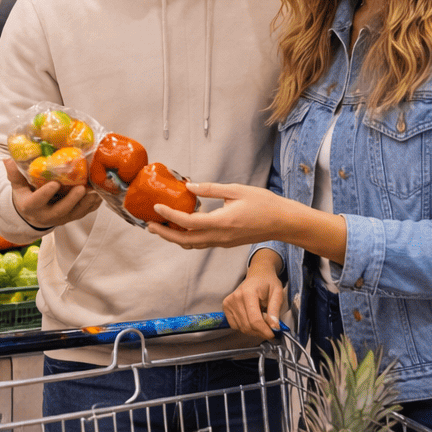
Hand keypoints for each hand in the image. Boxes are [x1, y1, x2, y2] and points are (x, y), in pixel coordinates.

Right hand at [3, 159, 99, 229]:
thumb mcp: (17, 187)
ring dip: (86, 203)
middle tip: (82, 188)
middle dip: (72, 200)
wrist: (33, 215)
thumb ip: (14, 174)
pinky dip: (93, 205)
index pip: (37, 201)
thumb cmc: (26, 196)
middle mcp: (47, 216)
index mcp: (31, 207)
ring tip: (95, 191)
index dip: (46, 194)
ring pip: (75, 213)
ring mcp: (61, 218)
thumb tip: (7, 159)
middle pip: (61, 210)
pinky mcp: (71, 218)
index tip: (54, 183)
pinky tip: (100, 195)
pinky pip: (84, 213)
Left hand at [146, 182, 296, 248]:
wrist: (282, 223)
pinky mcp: (225, 243)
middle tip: (149, 225)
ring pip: (192, 244)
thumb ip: (211, 189)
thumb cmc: (264, 204)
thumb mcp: (236, 190)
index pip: (188, 222)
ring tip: (161, 226)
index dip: (169, 215)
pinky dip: (187, 237)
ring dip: (174, 237)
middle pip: (184, 240)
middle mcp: (220, 237)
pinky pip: (201, 243)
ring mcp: (222, 242)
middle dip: (164, 233)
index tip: (157, 207)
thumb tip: (189, 186)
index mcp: (222, 222)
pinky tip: (182, 227)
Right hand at [224, 251, 285, 338]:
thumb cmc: (268, 282)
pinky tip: (252, 318)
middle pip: (248, 326)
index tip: (273, 334)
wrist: (258, 274)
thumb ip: (275, 310)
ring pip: (242, 328)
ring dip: (254, 330)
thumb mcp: (277, 293)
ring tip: (262, 319)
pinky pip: (235, 326)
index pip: (255, 320)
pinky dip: (245, 326)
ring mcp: (229, 303)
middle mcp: (235, 298)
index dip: (265, 331)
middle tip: (270, 327)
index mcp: (248, 293)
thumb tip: (274, 327)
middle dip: (261, 331)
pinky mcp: (226, 307)